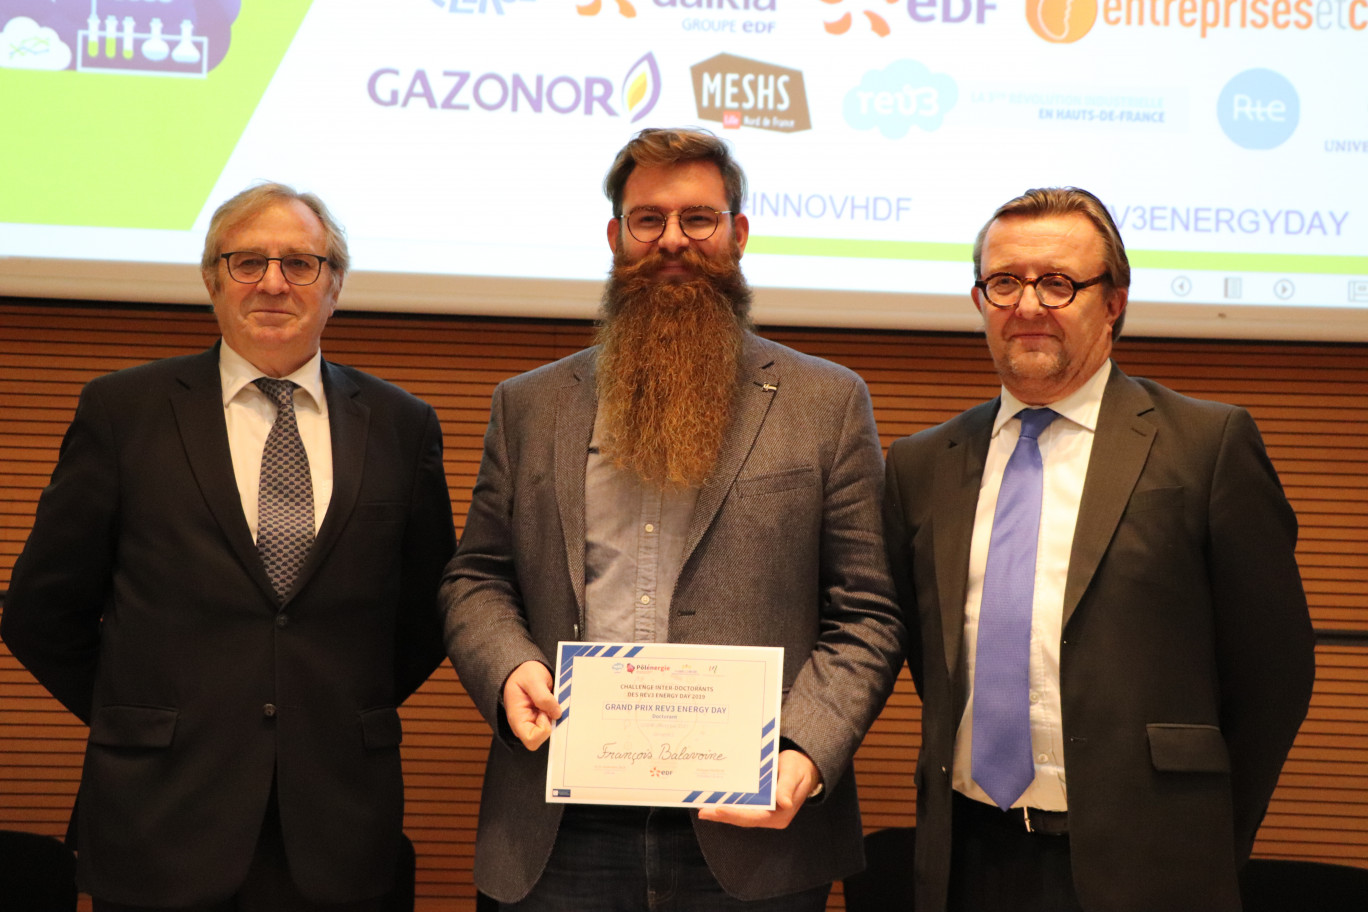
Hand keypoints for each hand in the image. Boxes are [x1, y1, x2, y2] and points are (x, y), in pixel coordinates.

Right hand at [502, 660, 561, 750]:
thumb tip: (556, 714)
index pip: (532, 740)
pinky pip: (552, 722)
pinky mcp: (540, 718)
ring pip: (549, 730)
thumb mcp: (533, 680)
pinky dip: (556, 712)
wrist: (521, 669)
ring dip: (554, 715)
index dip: (543, 728)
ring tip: (550, 698)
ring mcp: (532, 722)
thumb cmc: (523, 673)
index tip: (544, 711)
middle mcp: (524, 724)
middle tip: (548, 703)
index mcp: (517, 718)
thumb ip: (543, 697)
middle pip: (542, 738)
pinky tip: (553, 701)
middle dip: (550, 721)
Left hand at [696, 749, 820, 829]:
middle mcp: (771, 818)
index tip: (719, 809)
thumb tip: (784, 803)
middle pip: (743, 819)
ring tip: (703, 809)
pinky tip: (714, 803)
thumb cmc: (798, 767)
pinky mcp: (760, 808)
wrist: (803, 767)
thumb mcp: (793, 773)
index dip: (736, 814)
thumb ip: (787, 787)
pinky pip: (741, 809)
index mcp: (781, 814)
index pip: (755, 817)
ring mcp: (765, 814)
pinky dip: (728, 806)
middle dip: (722, 816)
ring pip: (740, 816)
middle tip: (702, 812)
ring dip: (721, 813)